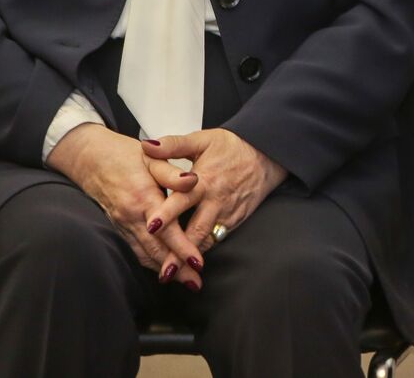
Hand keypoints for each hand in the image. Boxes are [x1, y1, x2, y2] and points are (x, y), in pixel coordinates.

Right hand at [47, 123, 204, 289]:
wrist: (91, 158)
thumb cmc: (126, 155)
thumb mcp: (153, 157)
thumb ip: (173, 173)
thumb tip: (194, 180)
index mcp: (143, 198)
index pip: (167, 230)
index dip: (182, 248)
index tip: (198, 262)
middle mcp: (131, 217)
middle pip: (156, 250)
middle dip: (176, 269)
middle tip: (196, 283)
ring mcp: (122, 225)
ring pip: (145, 255)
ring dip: (164, 270)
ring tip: (186, 281)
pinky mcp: (117, 228)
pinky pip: (135, 251)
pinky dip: (150, 262)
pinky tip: (163, 269)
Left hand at [140, 129, 287, 270]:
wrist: (267, 154)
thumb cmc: (232, 147)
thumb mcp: (203, 140)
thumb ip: (173, 145)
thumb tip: (147, 146)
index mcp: (204, 181)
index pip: (182, 200)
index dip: (167, 215)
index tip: (151, 228)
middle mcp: (216, 201)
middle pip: (196, 231)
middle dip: (180, 252)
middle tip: (164, 271)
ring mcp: (227, 213)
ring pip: (208, 241)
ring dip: (192, 257)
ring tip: (175, 274)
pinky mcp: (236, 220)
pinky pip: (218, 238)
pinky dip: (203, 249)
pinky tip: (190, 262)